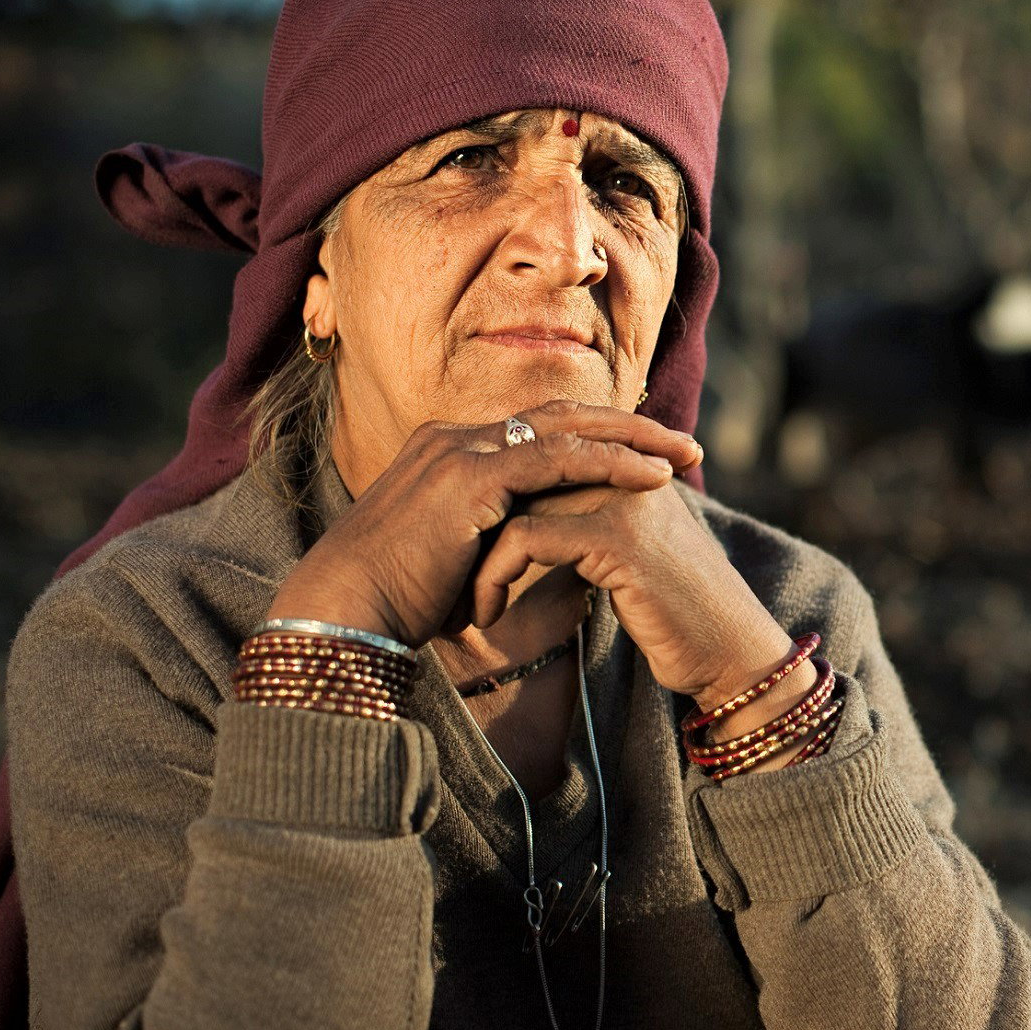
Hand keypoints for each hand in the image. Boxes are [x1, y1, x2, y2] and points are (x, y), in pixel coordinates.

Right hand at [266, 400, 701, 647]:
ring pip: (567, 430)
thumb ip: (493, 538)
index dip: (598, 435)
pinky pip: (557, 460)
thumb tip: (534, 553)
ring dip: (634, 440)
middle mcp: (455, 439)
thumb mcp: (455, 557)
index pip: (539, 428)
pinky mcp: (470, 478)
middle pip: (561, 416)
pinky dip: (610, 464)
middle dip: (630, 426)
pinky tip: (652, 477)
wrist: (344, 613)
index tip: (650, 450)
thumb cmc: (395, 602)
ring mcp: (461, 452)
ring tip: (686, 456)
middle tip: (685, 443)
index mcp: (450, 451)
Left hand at [462, 415, 797, 703]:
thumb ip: (584, 530)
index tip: (461, 556)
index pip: (538, 460)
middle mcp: (627, 468)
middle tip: (446, 576)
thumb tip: (523, 531)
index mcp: (628, 466)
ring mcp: (622, 496)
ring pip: (513, 504)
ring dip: (476, 561)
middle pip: (520, 475)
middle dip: (475, 529)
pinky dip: (494, 579)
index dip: (493, 506)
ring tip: (466, 607)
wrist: (731, 651)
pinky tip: (487, 619)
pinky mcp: (617, 535)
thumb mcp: (626, 560)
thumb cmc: (681, 617)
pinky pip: (526, 539)